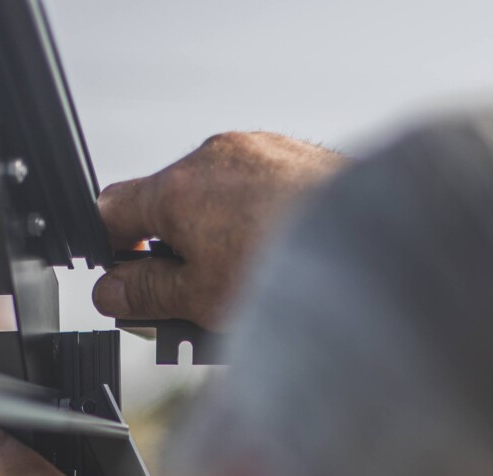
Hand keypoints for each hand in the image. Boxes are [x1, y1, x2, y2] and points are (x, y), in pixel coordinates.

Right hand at [93, 132, 344, 325]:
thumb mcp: (202, 299)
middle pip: (169, 204)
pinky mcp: (302, 159)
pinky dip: (258, 226)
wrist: (382, 250)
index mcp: (178, 186)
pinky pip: (261, 193)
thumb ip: (148, 293)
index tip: (125, 286)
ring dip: (217, 241)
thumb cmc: (295, 274)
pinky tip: (280, 267)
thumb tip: (110, 292)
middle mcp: (216, 156)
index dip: (110, 253)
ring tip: (243, 293)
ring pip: (218, 199)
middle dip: (171, 254)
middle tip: (189, 306)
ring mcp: (263, 151)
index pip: (111, 209)